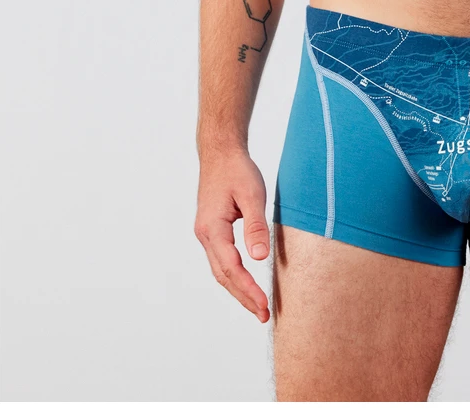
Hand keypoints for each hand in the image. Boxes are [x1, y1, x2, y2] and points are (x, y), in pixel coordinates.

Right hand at [194, 148, 270, 321]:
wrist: (220, 153)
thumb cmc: (237, 170)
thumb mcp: (252, 194)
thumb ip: (256, 226)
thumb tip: (260, 258)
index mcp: (212, 229)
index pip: (232, 268)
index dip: (248, 289)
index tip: (264, 305)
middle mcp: (205, 235)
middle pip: (224, 276)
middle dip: (244, 297)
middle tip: (264, 315)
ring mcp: (206, 234)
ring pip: (221, 271)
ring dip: (238, 290)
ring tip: (257, 307)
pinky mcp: (212, 231)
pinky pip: (222, 261)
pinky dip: (234, 276)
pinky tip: (246, 283)